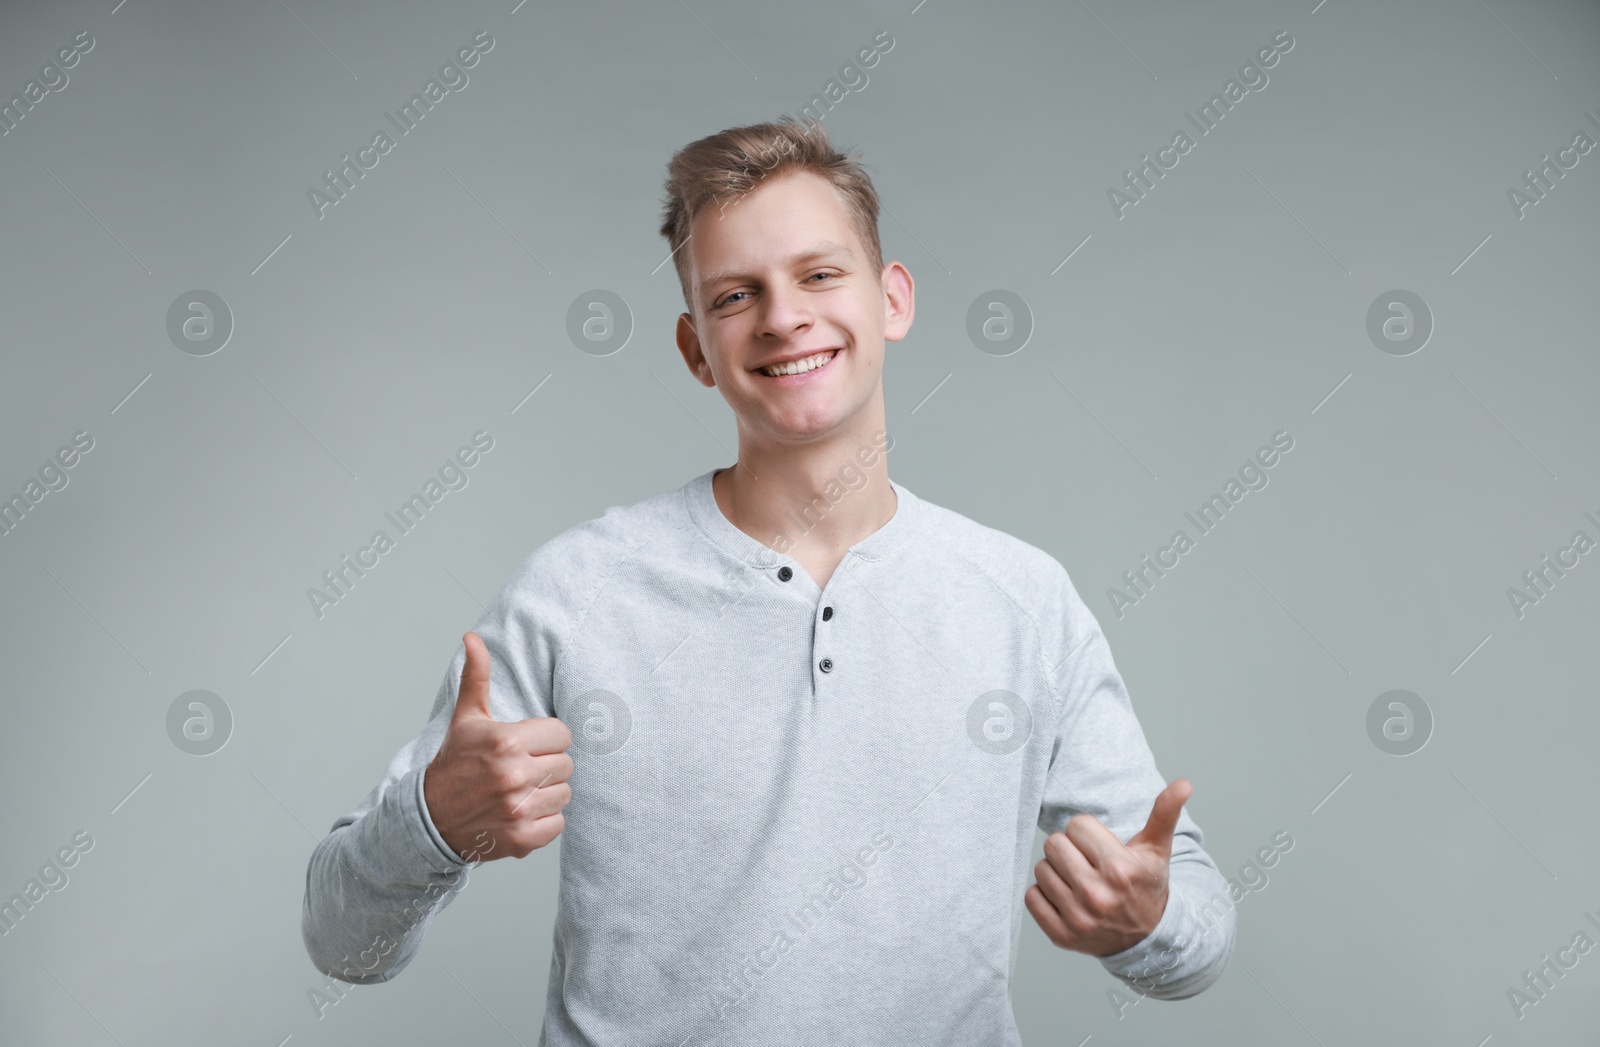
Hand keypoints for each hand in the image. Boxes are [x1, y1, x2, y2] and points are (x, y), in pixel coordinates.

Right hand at [422, 632, 572, 861]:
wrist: (428, 819)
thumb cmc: (454, 764)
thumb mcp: (467, 718)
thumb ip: (477, 676)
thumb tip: (473, 637)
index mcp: (507, 741)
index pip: (562, 733)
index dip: (547, 738)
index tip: (527, 745)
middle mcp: (514, 775)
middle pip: (566, 764)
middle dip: (547, 765)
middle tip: (522, 768)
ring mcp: (519, 809)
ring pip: (565, 793)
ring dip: (547, 793)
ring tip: (521, 790)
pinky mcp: (522, 838)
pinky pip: (558, 823)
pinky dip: (544, 820)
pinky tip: (521, 812)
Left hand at [1025, 778, 1191, 956]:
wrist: (1147, 938)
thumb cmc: (1147, 885)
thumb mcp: (1158, 849)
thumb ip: (1165, 812)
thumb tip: (1184, 783)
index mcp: (1120, 869)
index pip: (1076, 825)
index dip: (1088, 833)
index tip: (1101, 848)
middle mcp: (1097, 895)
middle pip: (1053, 844)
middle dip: (1069, 849)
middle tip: (1087, 863)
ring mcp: (1078, 918)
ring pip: (1041, 868)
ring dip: (1056, 871)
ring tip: (1078, 880)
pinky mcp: (1061, 935)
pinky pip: (1032, 897)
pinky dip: (1044, 895)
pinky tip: (1066, 898)